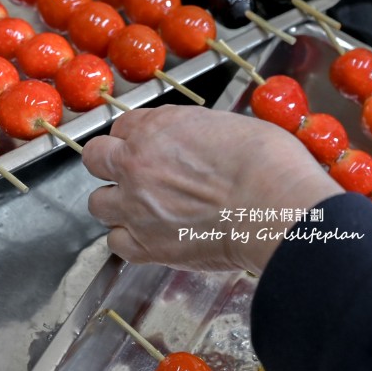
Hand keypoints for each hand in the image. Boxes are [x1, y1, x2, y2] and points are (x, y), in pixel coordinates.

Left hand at [83, 105, 342, 273]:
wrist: (276, 207)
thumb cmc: (266, 163)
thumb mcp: (227, 124)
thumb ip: (194, 133)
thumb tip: (195, 143)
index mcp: (154, 129)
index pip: (122, 127)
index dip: (134, 139)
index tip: (146, 148)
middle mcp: (134, 164)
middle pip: (95, 158)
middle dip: (110, 165)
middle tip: (132, 175)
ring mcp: (135, 206)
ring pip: (98, 203)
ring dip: (116, 205)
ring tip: (141, 210)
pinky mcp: (146, 245)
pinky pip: (116, 244)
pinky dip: (129, 242)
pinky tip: (149, 238)